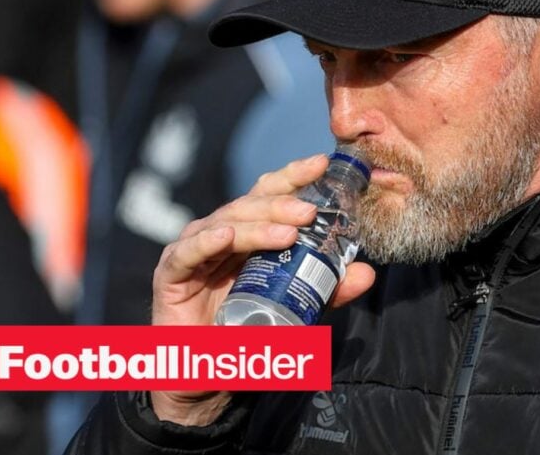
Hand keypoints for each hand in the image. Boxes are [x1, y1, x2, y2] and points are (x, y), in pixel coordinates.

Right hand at [149, 154, 376, 424]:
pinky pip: (188, 253)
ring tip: (287, 232)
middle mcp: (221, 233)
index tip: (322, 164)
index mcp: (250, 232)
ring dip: (257, 224)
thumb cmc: (249, 331)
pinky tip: (226, 237)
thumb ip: (328, 289)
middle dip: (282, 203)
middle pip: (251, 204)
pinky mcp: (172, 273)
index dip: (294, 176)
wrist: (208, 376)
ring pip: (225, 223)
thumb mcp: (298, 307)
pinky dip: (207, 241)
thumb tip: (368, 272)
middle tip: (311, 211)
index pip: (271, 193)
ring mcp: (194, 250)